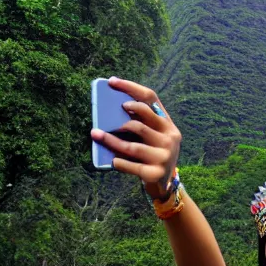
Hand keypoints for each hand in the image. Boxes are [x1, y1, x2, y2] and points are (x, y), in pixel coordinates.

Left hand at [90, 76, 181, 192]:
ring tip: (96, 134)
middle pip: (143, 120)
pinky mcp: (157, 174)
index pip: (150, 97)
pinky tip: (113, 160)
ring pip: (133, 146)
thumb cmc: (149, 152)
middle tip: (106, 113)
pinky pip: (134, 167)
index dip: (130, 87)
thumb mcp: (149, 135)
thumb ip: (137, 122)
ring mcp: (165, 156)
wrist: (164, 183)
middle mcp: (170, 137)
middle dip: (123, 115)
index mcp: (167, 123)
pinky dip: (121, 163)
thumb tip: (108, 110)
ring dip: (112, 140)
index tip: (111, 81)